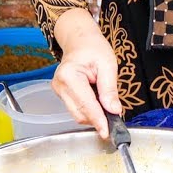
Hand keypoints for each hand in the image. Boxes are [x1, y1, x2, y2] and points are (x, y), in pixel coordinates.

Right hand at [52, 9, 121, 139]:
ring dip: (93, 114)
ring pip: (77, 114)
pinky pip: (76, 108)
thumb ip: (109, 89)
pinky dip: (89, 110)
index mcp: (70, 76)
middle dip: (97, 118)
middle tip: (114, 116)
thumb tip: (113, 110)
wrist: (80, 40)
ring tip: (105, 102)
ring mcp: (58, 91)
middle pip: (80, 113)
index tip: (107, 132)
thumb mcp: (108, 64)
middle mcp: (60, 85)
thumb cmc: (94, 48)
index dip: (98, 120)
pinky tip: (97, 101)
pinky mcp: (61, 94)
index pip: (86, 104)